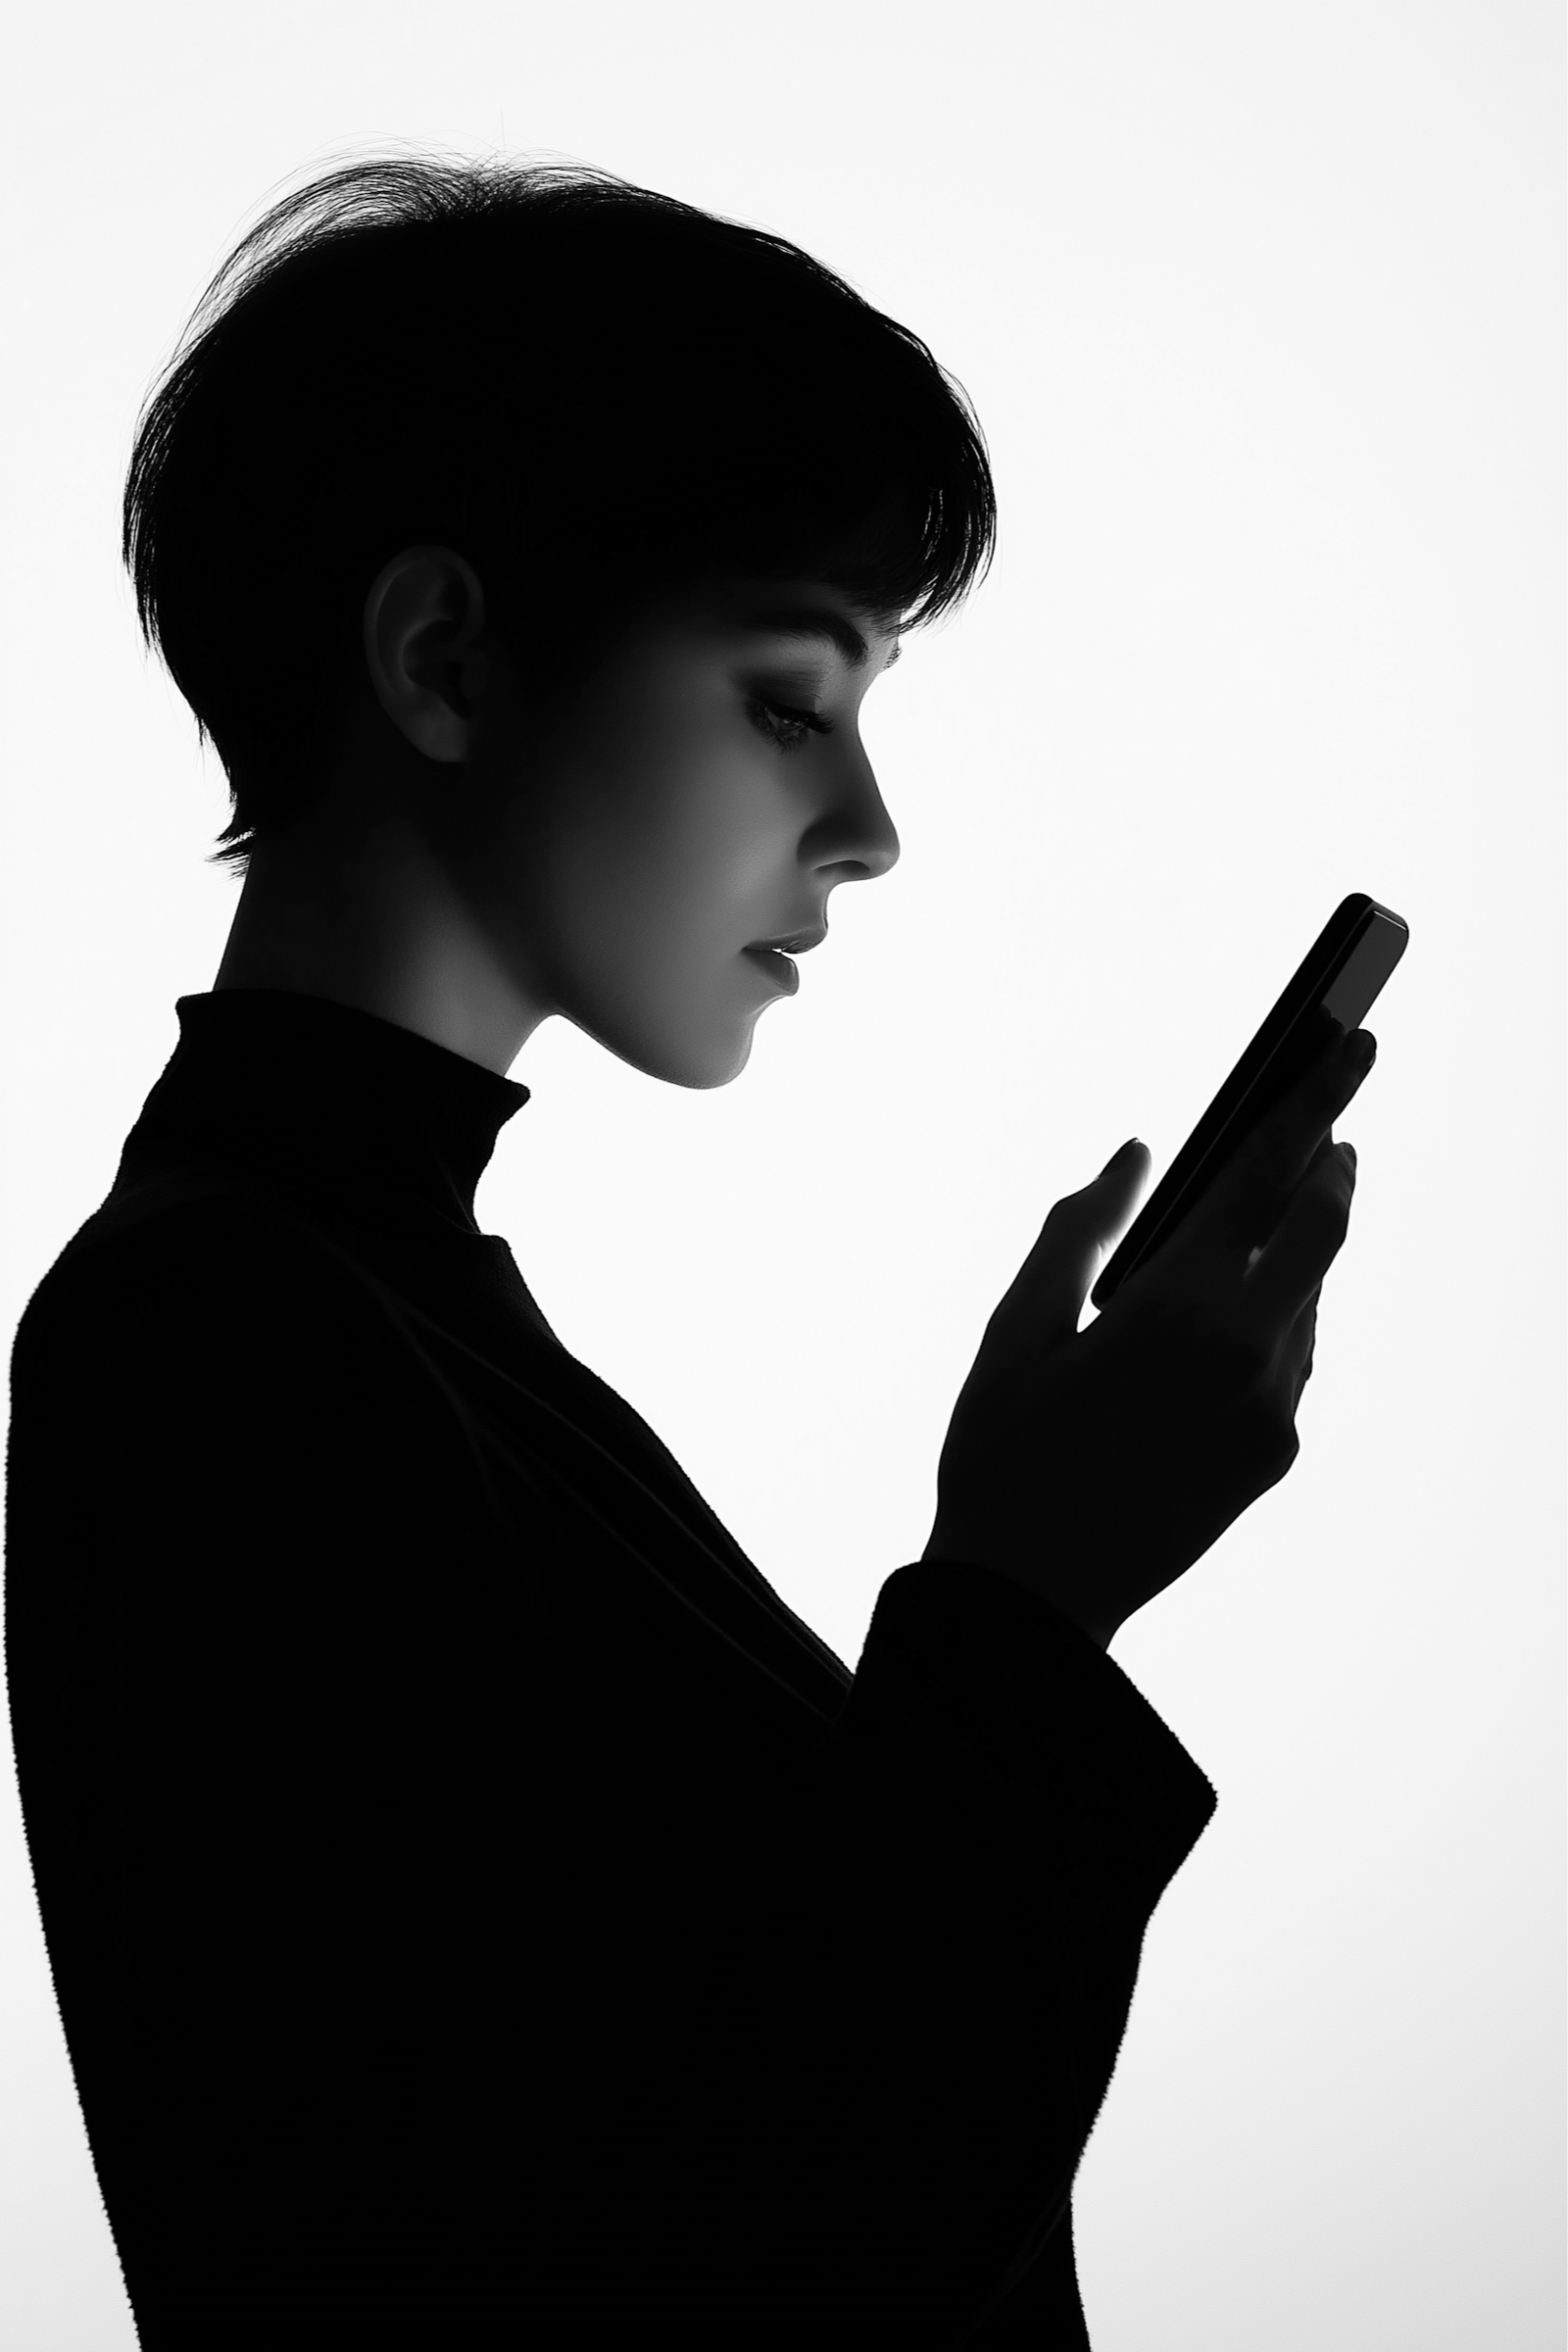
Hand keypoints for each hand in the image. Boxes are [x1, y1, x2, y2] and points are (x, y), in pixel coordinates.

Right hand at [924, 1028, 1376, 1646]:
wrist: (1032, 1596)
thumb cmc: (1002, 1453)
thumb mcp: (1017, 1328)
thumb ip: (1079, 1228)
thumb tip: (1136, 1155)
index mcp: (1177, 1306)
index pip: (1270, 1172)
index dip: (1316, 1098)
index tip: (1353, 1041)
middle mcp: (1246, 1352)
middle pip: (1325, 1226)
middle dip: (1333, 1163)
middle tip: (1330, 1123)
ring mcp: (1272, 1407)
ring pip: (1312, 1294)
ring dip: (1297, 1246)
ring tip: (1263, 1216)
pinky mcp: (1276, 1452)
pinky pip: (1294, 1356)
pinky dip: (1277, 1313)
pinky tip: (1231, 1314)